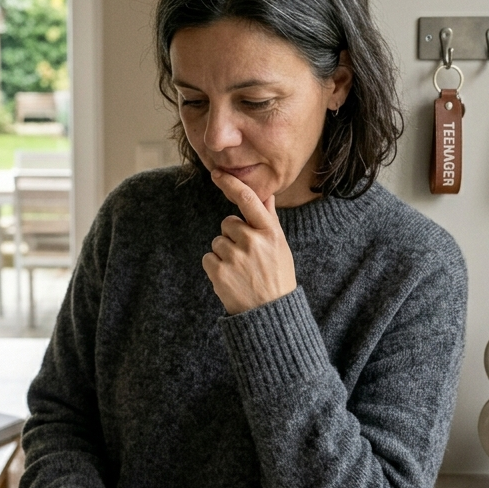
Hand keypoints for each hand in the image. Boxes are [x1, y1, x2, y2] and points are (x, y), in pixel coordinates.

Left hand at [202, 170, 296, 314]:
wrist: (270, 313)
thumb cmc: (277, 276)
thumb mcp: (280, 246)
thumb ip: (269, 219)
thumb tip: (266, 194)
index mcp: (271, 232)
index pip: (249, 200)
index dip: (231, 184)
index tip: (217, 174)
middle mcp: (253, 241)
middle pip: (228, 223)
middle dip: (233, 236)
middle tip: (247, 256)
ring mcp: (235, 257)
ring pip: (217, 241)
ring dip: (225, 253)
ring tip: (241, 270)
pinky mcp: (220, 272)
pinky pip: (208, 258)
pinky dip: (216, 267)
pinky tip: (231, 278)